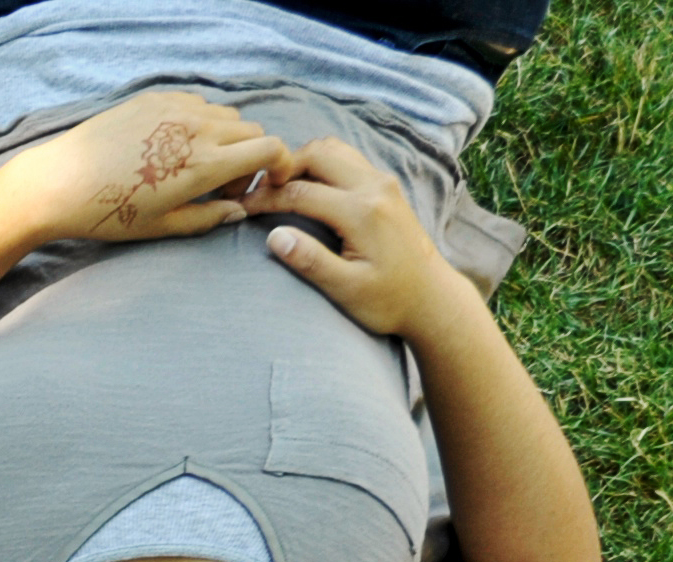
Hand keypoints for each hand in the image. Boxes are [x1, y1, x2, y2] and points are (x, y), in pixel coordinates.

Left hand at [7, 90, 288, 244]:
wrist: (59, 183)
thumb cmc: (109, 213)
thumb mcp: (164, 226)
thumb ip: (210, 217)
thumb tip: (239, 211)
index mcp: (205, 164)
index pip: (271, 148)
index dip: (282, 163)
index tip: (272, 179)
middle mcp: (197, 128)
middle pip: (252, 130)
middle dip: (251, 156)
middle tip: (223, 184)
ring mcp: (176, 108)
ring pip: (225, 114)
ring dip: (226, 138)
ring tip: (196, 166)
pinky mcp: (155, 97)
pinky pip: (196, 103)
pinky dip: (199, 122)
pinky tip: (172, 146)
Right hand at [250, 134, 456, 337]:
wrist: (432, 297)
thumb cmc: (389, 301)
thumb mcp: (346, 290)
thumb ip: (310, 261)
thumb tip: (274, 236)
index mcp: (362, 212)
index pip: (300, 192)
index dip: (265, 198)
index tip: (240, 207)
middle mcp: (375, 187)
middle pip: (317, 154)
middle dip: (282, 168)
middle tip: (258, 191)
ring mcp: (383, 182)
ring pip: (333, 149)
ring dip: (303, 162)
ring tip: (280, 188)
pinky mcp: (386, 186)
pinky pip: (347, 158)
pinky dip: (321, 164)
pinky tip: (307, 187)